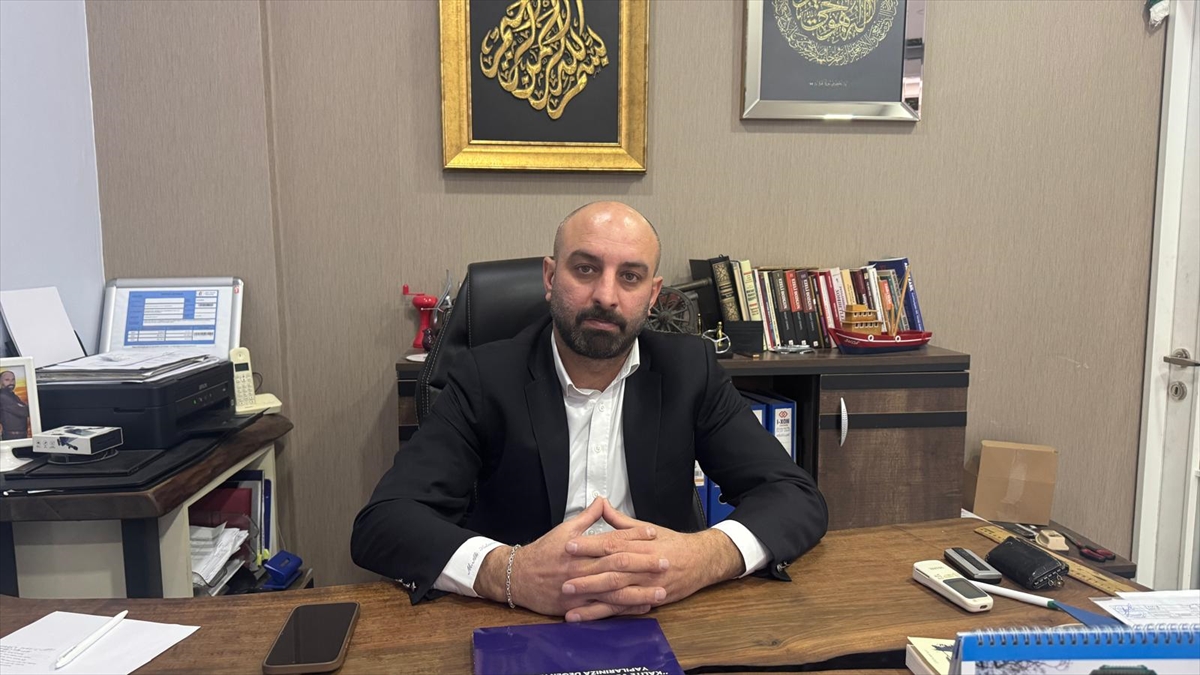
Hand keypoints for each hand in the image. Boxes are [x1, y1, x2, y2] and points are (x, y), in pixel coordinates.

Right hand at [473, 497, 663, 617]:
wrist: (518, 577)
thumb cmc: (543, 553)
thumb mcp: (564, 530)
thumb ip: (587, 517)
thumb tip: (602, 500)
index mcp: (581, 548)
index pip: (612, 539)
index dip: (634, 536)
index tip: (653, 534)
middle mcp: (582, 568)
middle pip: (617, 564)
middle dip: (643, 563)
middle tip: (665, 561)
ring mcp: (580, 589)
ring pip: (614, 590)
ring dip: (639, 590)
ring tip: (661, 589)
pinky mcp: (577, 607)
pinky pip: (604, 609)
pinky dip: (623, 608)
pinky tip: (641, 606)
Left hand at [561, 501, 744, 620]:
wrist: (701, 560)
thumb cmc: (672, 543)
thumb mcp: (647, 528)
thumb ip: (620, 521)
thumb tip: (602, 504)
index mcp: (639, 544)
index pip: (611, 543)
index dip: (589, 545)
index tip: (569, 546)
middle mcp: (642, 566)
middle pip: (612, 571)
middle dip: (587, 577)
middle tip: (563, 581)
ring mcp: (646, 585)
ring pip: (617, 594)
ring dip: (593, 601)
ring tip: (570, 605)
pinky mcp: (650, 600)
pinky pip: (625, 609)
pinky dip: (607, 614)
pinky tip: (590, 617)